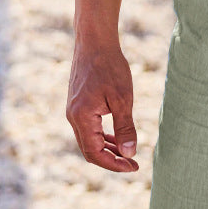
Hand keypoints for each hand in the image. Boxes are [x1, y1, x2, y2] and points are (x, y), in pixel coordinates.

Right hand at [66, 40, 138, 171]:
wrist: (94, 41)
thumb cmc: (110, 67)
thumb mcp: (123, 100)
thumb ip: (125, 128)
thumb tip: (129, 154)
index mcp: (82, 118)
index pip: (95, 153)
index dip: (115, 164)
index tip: (134, 167)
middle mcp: (73, 117)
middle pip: (90, 151)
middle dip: (111, 161)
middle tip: (133, 164)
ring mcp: (73, 111)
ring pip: (89, 141)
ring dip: (107, 150)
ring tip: (128, 155)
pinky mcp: (77, 105)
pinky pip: (88, 129)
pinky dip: (103, 138)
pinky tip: (117, 139)